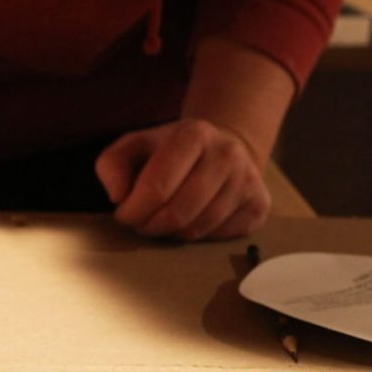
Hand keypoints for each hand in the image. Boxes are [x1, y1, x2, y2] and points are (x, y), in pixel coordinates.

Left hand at [94, 119, 270, 240]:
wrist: (222, 148)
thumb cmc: (168, 152)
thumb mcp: (134, 147)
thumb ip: (112, 165)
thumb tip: (118, 196)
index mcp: (193, 134)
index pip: (156, 187)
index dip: (133, 211)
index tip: (124, 214)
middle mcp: (226, 154)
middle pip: (177, 213)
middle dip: (149, 226)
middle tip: (140, 223)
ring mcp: (247, 180)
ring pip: (197, 228)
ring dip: (170, 234)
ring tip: (161, 221)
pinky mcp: (259, 205)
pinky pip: (218, 237)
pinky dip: (196, 236)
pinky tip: (189, 220)